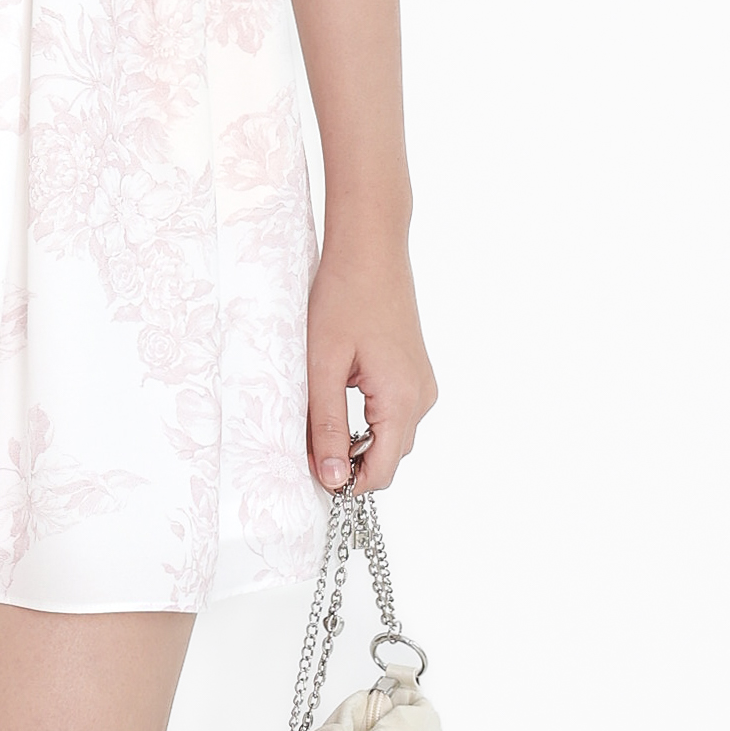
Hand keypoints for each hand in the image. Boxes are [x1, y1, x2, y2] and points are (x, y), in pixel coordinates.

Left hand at [305, 238, 436, 495]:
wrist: (370, 248)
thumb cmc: (344, 297)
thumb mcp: (324, 365)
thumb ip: (328, 425)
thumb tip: (331, 479)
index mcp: (402, 400)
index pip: (383, 472)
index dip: (347, 482)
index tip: (312, 470)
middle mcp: (421, 397)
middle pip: (389, 457)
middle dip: (351, 461)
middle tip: (308, 440)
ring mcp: (422, 383)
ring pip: (392, 435)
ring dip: (359, 439)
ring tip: (319, 414)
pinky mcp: (414, 371)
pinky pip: (395, 411)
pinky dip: (369, 418)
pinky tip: (339, 393)